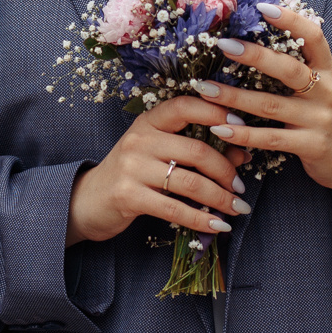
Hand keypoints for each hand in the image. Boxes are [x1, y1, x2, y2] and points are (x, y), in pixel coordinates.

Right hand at [66, 94, 251, 246]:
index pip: (185, 106)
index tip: (241, 126)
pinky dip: (202, 220)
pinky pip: (175, 209)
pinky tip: (218, 226)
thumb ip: (196, 149)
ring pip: (191, 182)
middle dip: (226, 171)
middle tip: (240, 186)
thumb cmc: (133, 173)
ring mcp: (132, 167)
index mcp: (149, 122)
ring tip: (237, 207)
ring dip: (220, 198)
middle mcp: (140, 140)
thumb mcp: (159, 152)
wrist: (89, 200)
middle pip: (196, 151)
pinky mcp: (129, 196)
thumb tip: (242, 153)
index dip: (216, 113)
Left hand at [204, 3, 331, 224]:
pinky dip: (242, 134)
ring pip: (271, 106)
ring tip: (205, 88)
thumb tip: (255, 32)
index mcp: (327, 69)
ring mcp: (319, 120)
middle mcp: (325, 91)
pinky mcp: (311, 146)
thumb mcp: (319, 84)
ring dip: (234, 97)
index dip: (290, 20)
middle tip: (223, 44)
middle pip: (288, 70)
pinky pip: (270, 139)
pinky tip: (219, 127)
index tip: (261, 7)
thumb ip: (296, 62)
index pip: (314, 37)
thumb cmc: (324, 112)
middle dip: (254, 56)